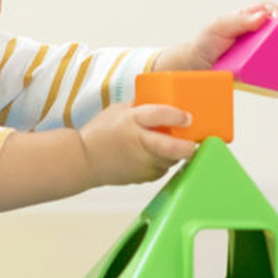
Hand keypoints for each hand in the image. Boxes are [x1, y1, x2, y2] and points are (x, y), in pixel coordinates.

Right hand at [79, 102, 197, 185]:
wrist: (83, 161)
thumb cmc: (100, 133)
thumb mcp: (118, 110)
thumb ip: (142, 105)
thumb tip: (167, 101)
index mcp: (131, 121)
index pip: (159, 115)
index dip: (177, 117)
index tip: (188, 118)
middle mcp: (138, 143)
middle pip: (172, 148)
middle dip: (188, 147)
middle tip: (193, 142)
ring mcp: (141, 163)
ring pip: (172, 160)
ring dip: (176, 152)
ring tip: (172, 144)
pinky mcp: (143, 177)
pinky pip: (162, 168)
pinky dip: (163, 161)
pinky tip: (153, 155)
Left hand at [155, 1, 277, 71]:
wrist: (195, 66)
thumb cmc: (206, 42)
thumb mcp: (218, 26)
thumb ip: (238, 20)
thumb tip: (263, 16)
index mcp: (248, 17)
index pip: (269, 9)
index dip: (277, 12)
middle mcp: (256, 32)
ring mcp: (257, 49)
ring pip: (277, 49)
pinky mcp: (256, 66)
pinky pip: (270, 66)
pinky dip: (275, 68)